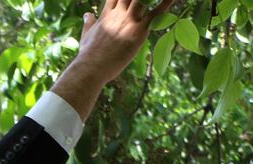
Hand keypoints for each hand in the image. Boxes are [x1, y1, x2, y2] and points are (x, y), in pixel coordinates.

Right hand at [53, 0, 174, 118]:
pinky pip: (157, 13)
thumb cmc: (87, 55)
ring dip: (147, 1)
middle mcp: (119, 15)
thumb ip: (89, 23)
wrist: (91, 67)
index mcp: (106, 15)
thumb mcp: (86, 36)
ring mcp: (129, 21)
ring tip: (150, 5)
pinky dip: (166, 3)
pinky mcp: (139, 31)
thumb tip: (87, 14)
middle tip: (141, 2)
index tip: (125, 0)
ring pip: (143, 1)